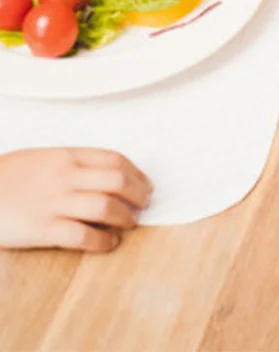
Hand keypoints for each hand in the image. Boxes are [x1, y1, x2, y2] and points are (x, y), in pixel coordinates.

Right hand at [0, 148, 150, 251]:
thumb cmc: (6, 177)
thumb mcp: (41, 158)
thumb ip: (71, 163)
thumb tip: (102, 174)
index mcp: (66, 156)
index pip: (114, 159)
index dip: (136, 173)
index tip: (144, 184)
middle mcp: (65, 176)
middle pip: (117, 181)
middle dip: (138, 194)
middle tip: (144, 205)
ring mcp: (54, 202)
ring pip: (106, 207)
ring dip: (125, 217)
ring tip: (130, 223)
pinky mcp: (42, 229)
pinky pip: (82, 235)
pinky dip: (102, 241)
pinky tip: (108, 244)